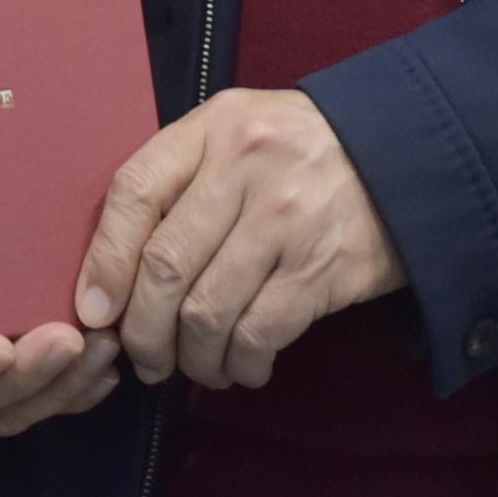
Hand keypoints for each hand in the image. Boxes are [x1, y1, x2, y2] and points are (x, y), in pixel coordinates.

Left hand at [75, 89, 400, 389]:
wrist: (403, 154)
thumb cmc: (297, 152)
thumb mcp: (235, 133)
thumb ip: (179, 181)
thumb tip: (111, 272)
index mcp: (212, 129)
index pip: (134, 193)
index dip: (104, 261)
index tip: (94, 311)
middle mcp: (245, 168)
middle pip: (165, 266)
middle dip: (143, 330)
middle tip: (146, 358)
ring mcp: (286, 219)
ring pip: (208, 311)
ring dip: (191, 358)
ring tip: (195, 366)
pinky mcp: (323, 267)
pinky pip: (260, 333)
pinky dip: (241, 364)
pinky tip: (241, 366)